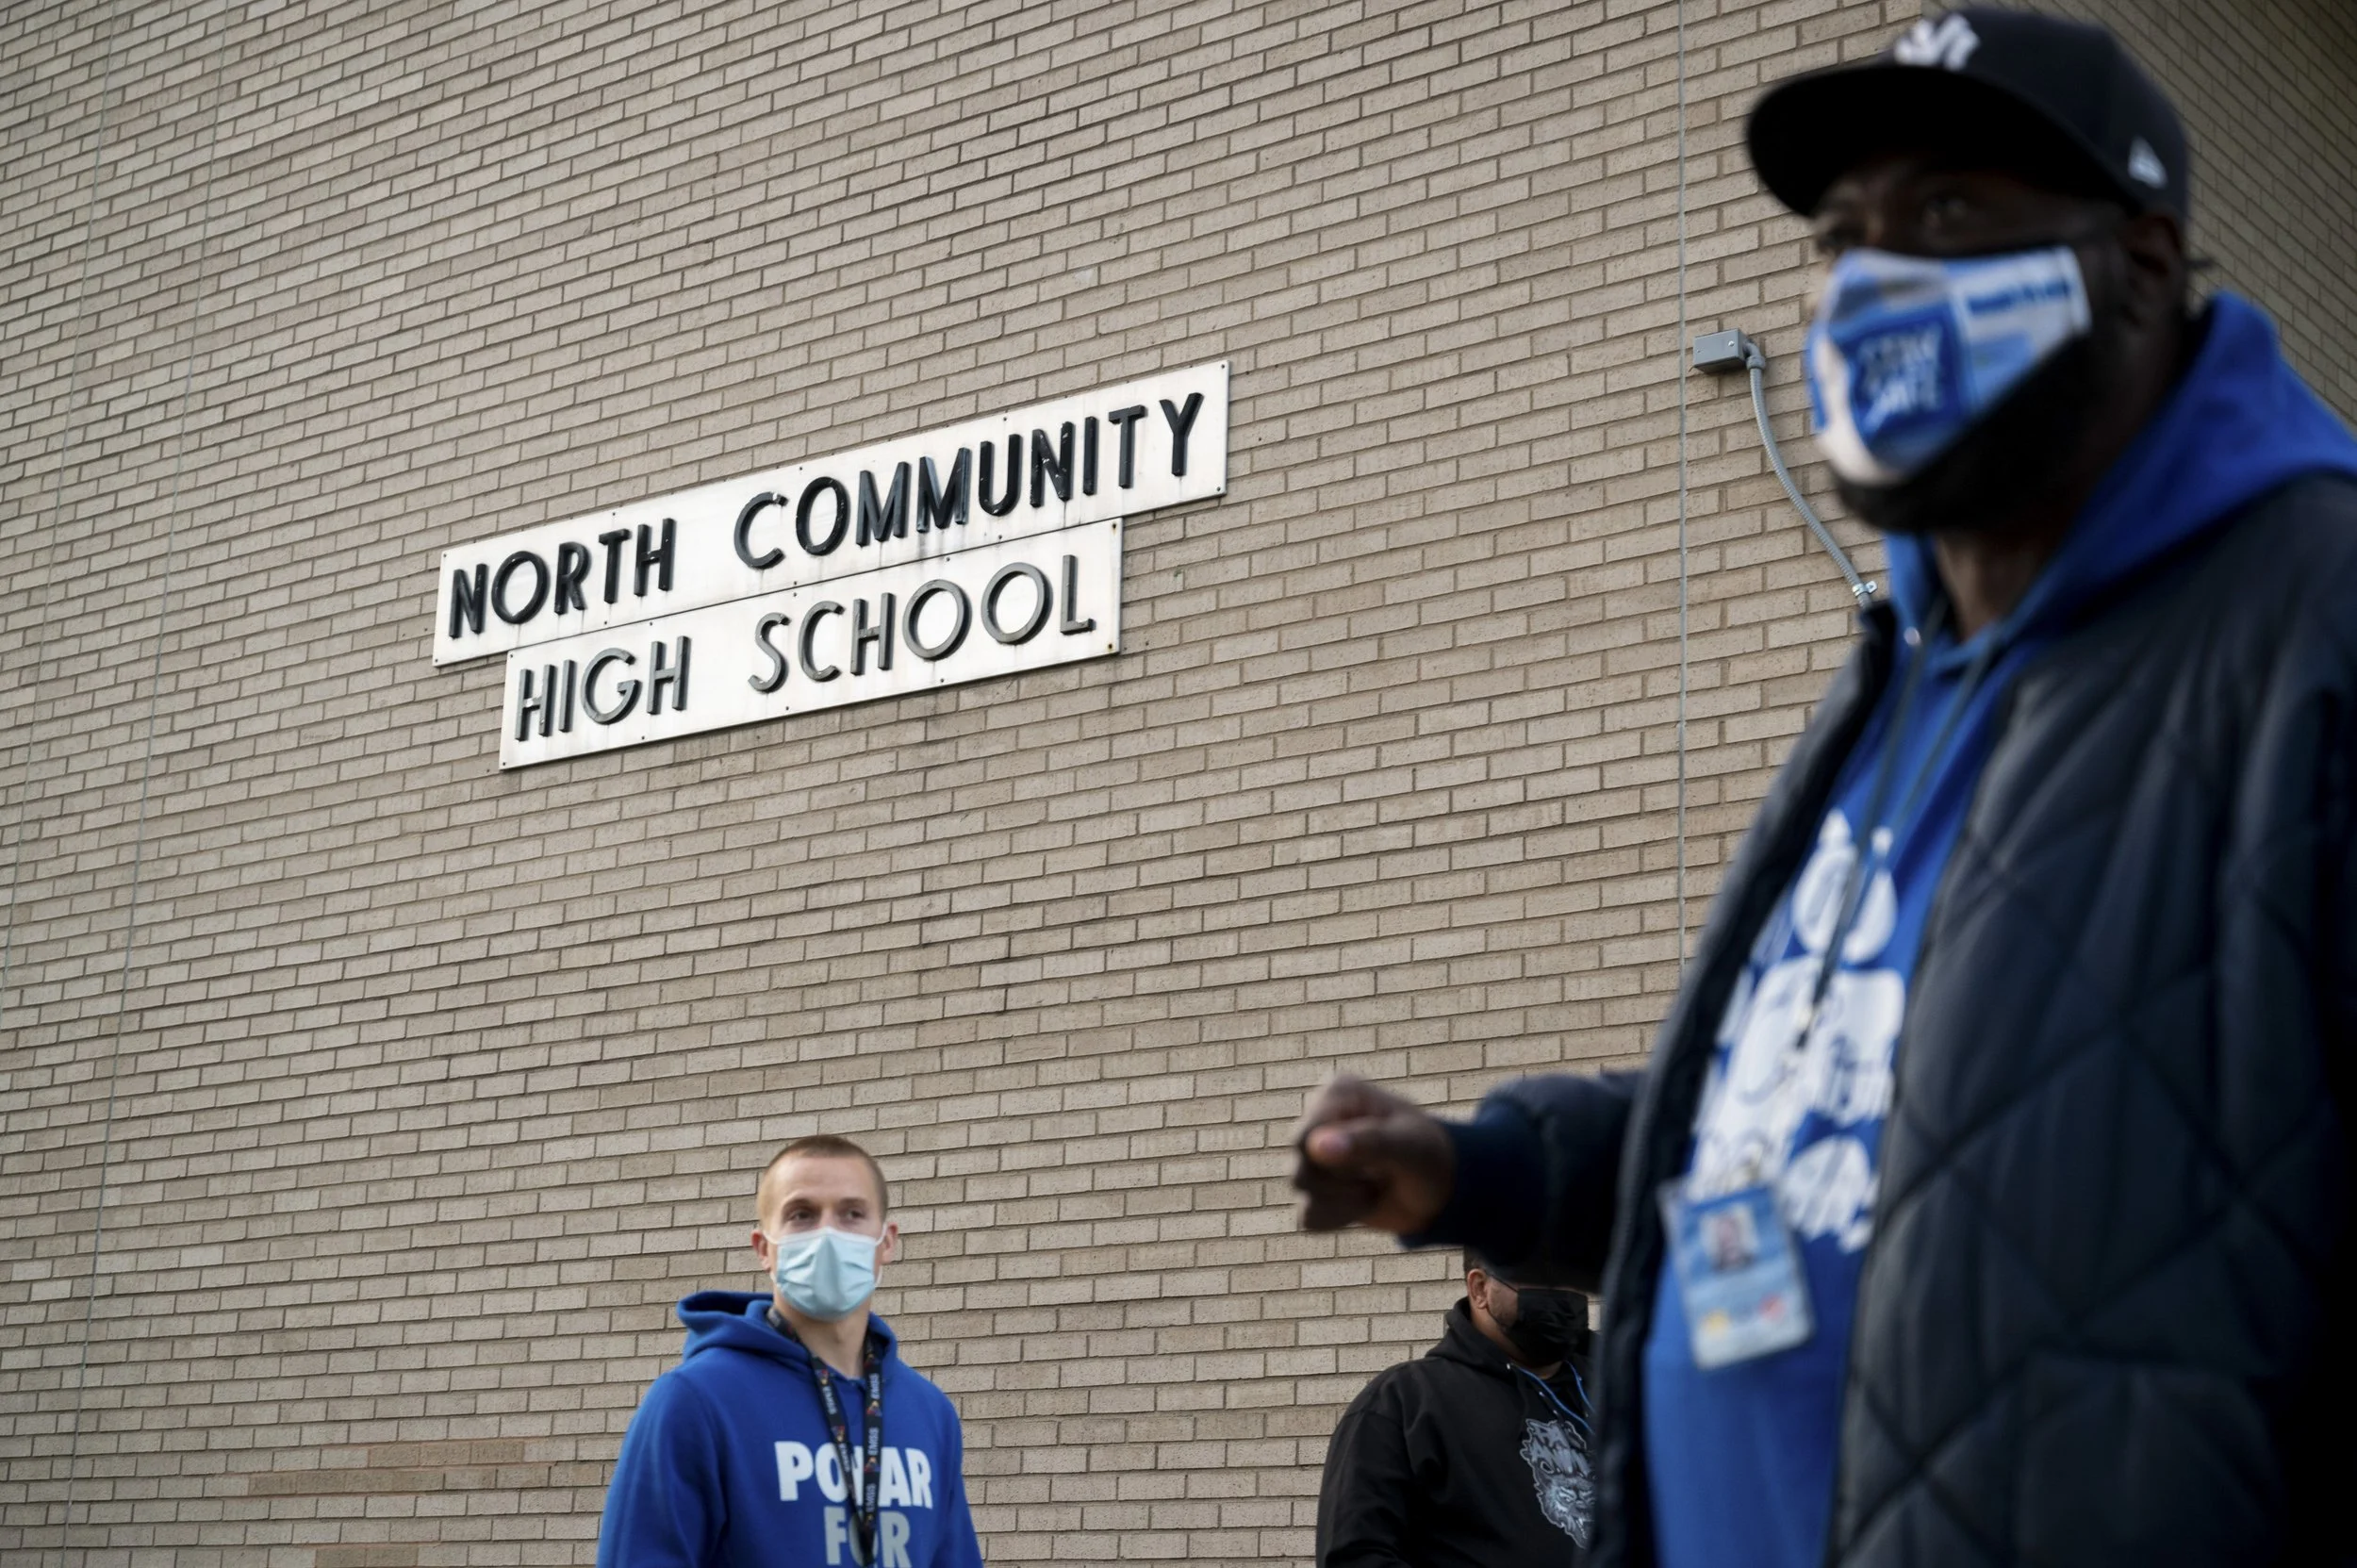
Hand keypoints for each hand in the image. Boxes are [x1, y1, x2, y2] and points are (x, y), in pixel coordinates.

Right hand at [1291, 1074, 1455, 1234]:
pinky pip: (1306, 1217)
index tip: (1378, 1162)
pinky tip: (1362, 1204)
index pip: (1304, 1137)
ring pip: (1300, 1189)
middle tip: (1379, 1174)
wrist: (1439, 1189)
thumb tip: (1315, 1146)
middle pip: (1300, 1166)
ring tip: (1374, 1186)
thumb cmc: (1426, 1154)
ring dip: (1345, 1200)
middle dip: (1343, 1182)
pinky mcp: (1313, 1189)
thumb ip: (1367, 1142)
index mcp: (1337, 1094)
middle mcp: (1318, 1119)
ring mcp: (1311, 1155)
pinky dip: (1338, 1218)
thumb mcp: (1408, 1146)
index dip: (1338, 1162)